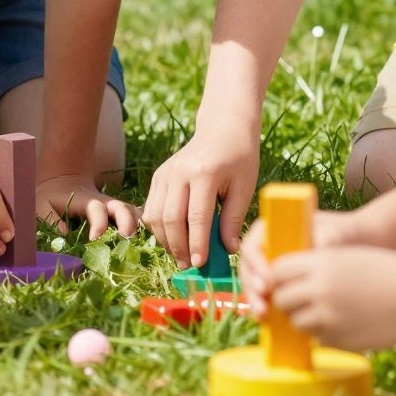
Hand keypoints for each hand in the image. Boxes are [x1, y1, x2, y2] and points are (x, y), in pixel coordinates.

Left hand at [35, 173, 136, 239]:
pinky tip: (149, 242)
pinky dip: (144, 227)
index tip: (95, 239)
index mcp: (85, 200)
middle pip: (122, 207)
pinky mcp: (120, 213)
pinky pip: (137, 218)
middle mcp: (104, 201)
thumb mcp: (41, 204)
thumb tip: (64, 234)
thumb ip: (50, 217)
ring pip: (133, 212)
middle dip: (127, 223)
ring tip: (143, 245)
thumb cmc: (50, 197)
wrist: (63, 181)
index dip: (98, 223)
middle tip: (127, 241)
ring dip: (140, 226)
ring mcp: (114, 206)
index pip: (96, 208)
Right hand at [143, 119, 257, 268]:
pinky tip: (173, 238)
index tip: (201, 264)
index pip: (197, 217)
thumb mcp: (244, 187)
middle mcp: (179, 172)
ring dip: (166, 240)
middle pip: (171, 218)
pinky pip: (151, 207)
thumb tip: (227, 250)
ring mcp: (165, 173)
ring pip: (155, 216)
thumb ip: (234, 219)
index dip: (198, 244)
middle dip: (179, 247)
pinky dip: (159, 228)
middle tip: (190, 266)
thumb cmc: (239, 159)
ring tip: (181, 256)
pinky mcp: (158, 176)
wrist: (223, 130)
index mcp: (204, 173)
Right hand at [238, 207, 355, 311]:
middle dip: (252, 287)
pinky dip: (263, 307)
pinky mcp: (276, 284)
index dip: (255, 262)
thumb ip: (325, 236)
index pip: (253, 244)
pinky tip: (267, 321)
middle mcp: (266, 247)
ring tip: (263, 315)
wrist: (350, 246)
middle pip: (248, 267)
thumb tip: (318, 243)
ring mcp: (269, 266)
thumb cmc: (339, 233)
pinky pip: (264, 296)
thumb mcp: (333, 231)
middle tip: (262, 303)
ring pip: (253, 284)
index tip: (268, 279)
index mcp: (272, 229)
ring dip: (254, 300)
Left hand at [265, 246, 395, 350]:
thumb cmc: (387, 271)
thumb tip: (285, 280)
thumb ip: (318, 266)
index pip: (278, 270)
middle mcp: (320, 290)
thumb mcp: (349, 257)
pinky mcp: (339, 340)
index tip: (283, 280)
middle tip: (298, 299)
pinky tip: (343, 323)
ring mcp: (329, 318)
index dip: (278, 276)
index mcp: (322, 262)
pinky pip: (318, 338)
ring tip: (323, 312)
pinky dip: (324, 333)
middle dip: (287, 300)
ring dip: (304, 319)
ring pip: (296, 323)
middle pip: (281, 299)